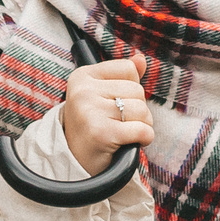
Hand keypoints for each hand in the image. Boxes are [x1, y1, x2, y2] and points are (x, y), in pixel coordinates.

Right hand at [60, 55, 153, 176]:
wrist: (74, 162)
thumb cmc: (92, 126)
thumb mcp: (101, 95)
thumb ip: (122, 75)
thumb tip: (141, 58)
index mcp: (82, 76)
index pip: (128, 69)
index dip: (130, 89)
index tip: (113, 104)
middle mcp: (83, 91)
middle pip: (137, 90)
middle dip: (138, 110)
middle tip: (119, 123)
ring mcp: (91, 112)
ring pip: (142, 110)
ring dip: (142, 125)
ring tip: (123, 133)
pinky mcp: (102, 133)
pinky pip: (142, 130)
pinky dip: (144, 138)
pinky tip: (130, 143)